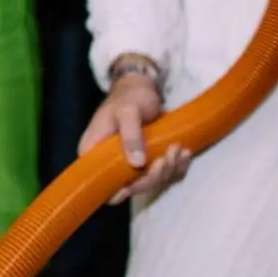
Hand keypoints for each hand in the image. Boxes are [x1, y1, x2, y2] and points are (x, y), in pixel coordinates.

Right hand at [79, 73, 189, 204]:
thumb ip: (130, 136)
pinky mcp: (146, 160)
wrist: (141, 86)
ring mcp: (129, 163)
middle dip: (153, 176)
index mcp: (94, 154)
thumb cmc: (129, 96)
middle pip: (130, 188)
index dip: (122, 190)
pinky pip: (162, 173)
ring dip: (168, 170)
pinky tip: (184, 153)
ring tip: (178, 150)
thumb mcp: (127, 111)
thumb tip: (136, 164)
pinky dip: (176, 166)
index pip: (102, 186)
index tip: (143, 174)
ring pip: (149, 182)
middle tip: (168, 156)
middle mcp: (109, 164)